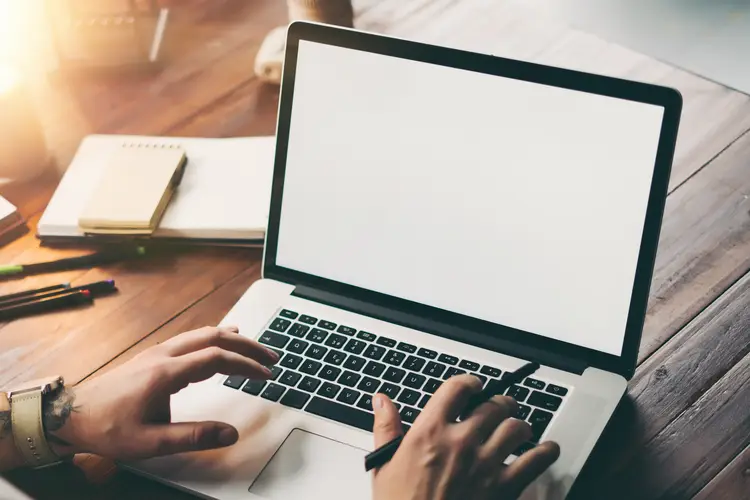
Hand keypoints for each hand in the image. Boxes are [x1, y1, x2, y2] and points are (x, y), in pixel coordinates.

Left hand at [52, 326, 278, 459]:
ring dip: (233, 340)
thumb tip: (230, 434)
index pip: (217, 358)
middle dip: (247, 345)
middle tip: (271, 357)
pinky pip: (192, 339)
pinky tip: (222, 340)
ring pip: (203, 334)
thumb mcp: (150, 442)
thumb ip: (193, 437)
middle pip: (214, 337)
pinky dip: (215, 339)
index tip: (266, 375)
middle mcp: (163, 356)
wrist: (71, 415)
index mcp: (165, 373)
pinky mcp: (154, 358)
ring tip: (256, 349)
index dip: (246, 364)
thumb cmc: (106, 429)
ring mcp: (158, 353)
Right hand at [371, 375, 559, 499]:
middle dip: (499, 404)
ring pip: (516, 427)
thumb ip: (386, 428)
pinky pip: (536, 460)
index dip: (470, 382)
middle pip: (492, 405)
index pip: (457, 388)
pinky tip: (546, 450)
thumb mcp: (384, 466)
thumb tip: (381, 401)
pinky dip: (545, 451)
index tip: (475, 386)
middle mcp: (461, 441)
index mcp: (429, 431)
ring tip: (520, 429)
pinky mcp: (504, 486)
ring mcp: (485, 463)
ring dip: (520, 426)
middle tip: (502, 408)